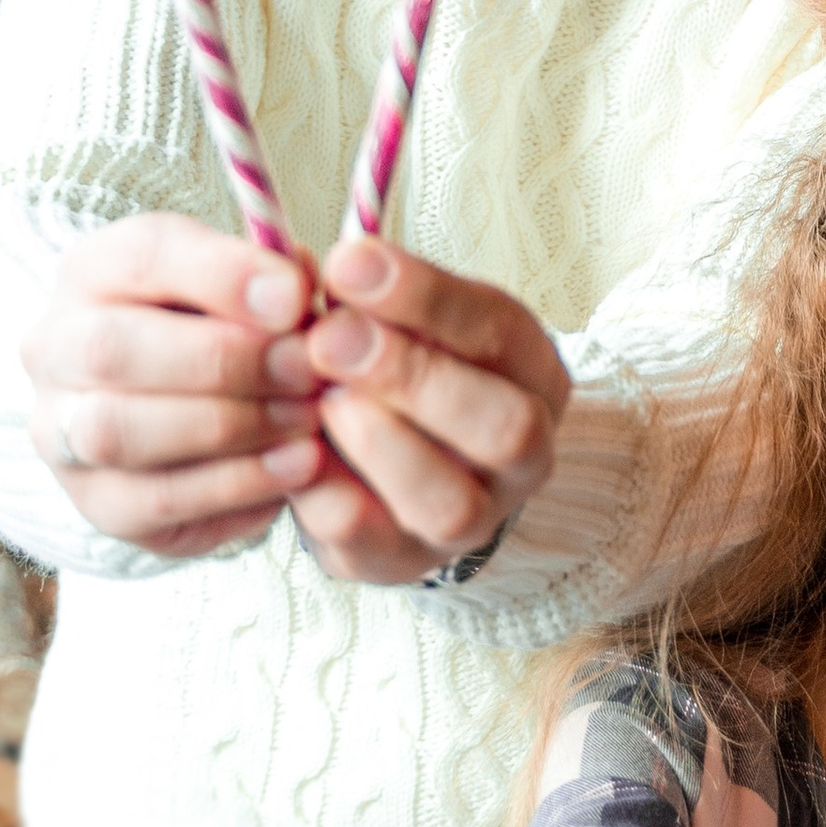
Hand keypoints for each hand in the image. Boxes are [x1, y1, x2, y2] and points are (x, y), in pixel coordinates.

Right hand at [23, 214, 331, 562]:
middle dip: (223, 360)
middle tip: (307, 369)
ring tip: (307, 418)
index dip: (220, 274)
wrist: (202, 419)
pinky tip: (297, 465)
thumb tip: (295, 293)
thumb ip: (279, 280)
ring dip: (229, 426)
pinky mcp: (95, 501)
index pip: (139, 255)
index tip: (295, 296)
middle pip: (109, 349)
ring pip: (118, 431)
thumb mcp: (256, 286)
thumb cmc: (234, 331)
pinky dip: (236, 484)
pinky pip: (154, 500)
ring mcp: (61, 431)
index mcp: (95, 271)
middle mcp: (56, 347)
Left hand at [291, 237, 570, 584]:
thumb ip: (376, 297)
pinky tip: (292, 448)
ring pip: (449, 504)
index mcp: (532, 375)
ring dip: (378, 445)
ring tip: (321, 401)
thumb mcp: (407, 318)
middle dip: (411, 378)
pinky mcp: (402, 561)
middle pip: (504, 428)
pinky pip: (367, 541)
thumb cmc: (400, 367)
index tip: (348, 265)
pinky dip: (322, 493)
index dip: (424, 297)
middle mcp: (523, 457)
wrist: (395, 458)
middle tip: (328, 339)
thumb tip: (326, 267)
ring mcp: (473, 521)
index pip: (499, 332)